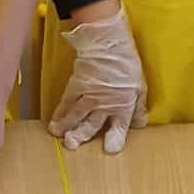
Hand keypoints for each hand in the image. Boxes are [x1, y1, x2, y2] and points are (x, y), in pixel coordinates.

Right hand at [48, 7, 146, 154]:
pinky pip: (66, 103)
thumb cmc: (127, 63)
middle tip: (72, 146)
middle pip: (92, 125)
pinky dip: (59, 113)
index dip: (115, 139)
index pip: (120, 127)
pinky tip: (54, 122)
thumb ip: (139, 107)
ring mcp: (88, 96)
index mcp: (123, 105)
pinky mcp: (76, 87)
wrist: (108, 43)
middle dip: (82, 136)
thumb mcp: (140, 86)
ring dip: (67, 128)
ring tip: (60, 138)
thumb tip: (140, 123)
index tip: (110, 150)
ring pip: (76, 116)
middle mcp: (104, 104)